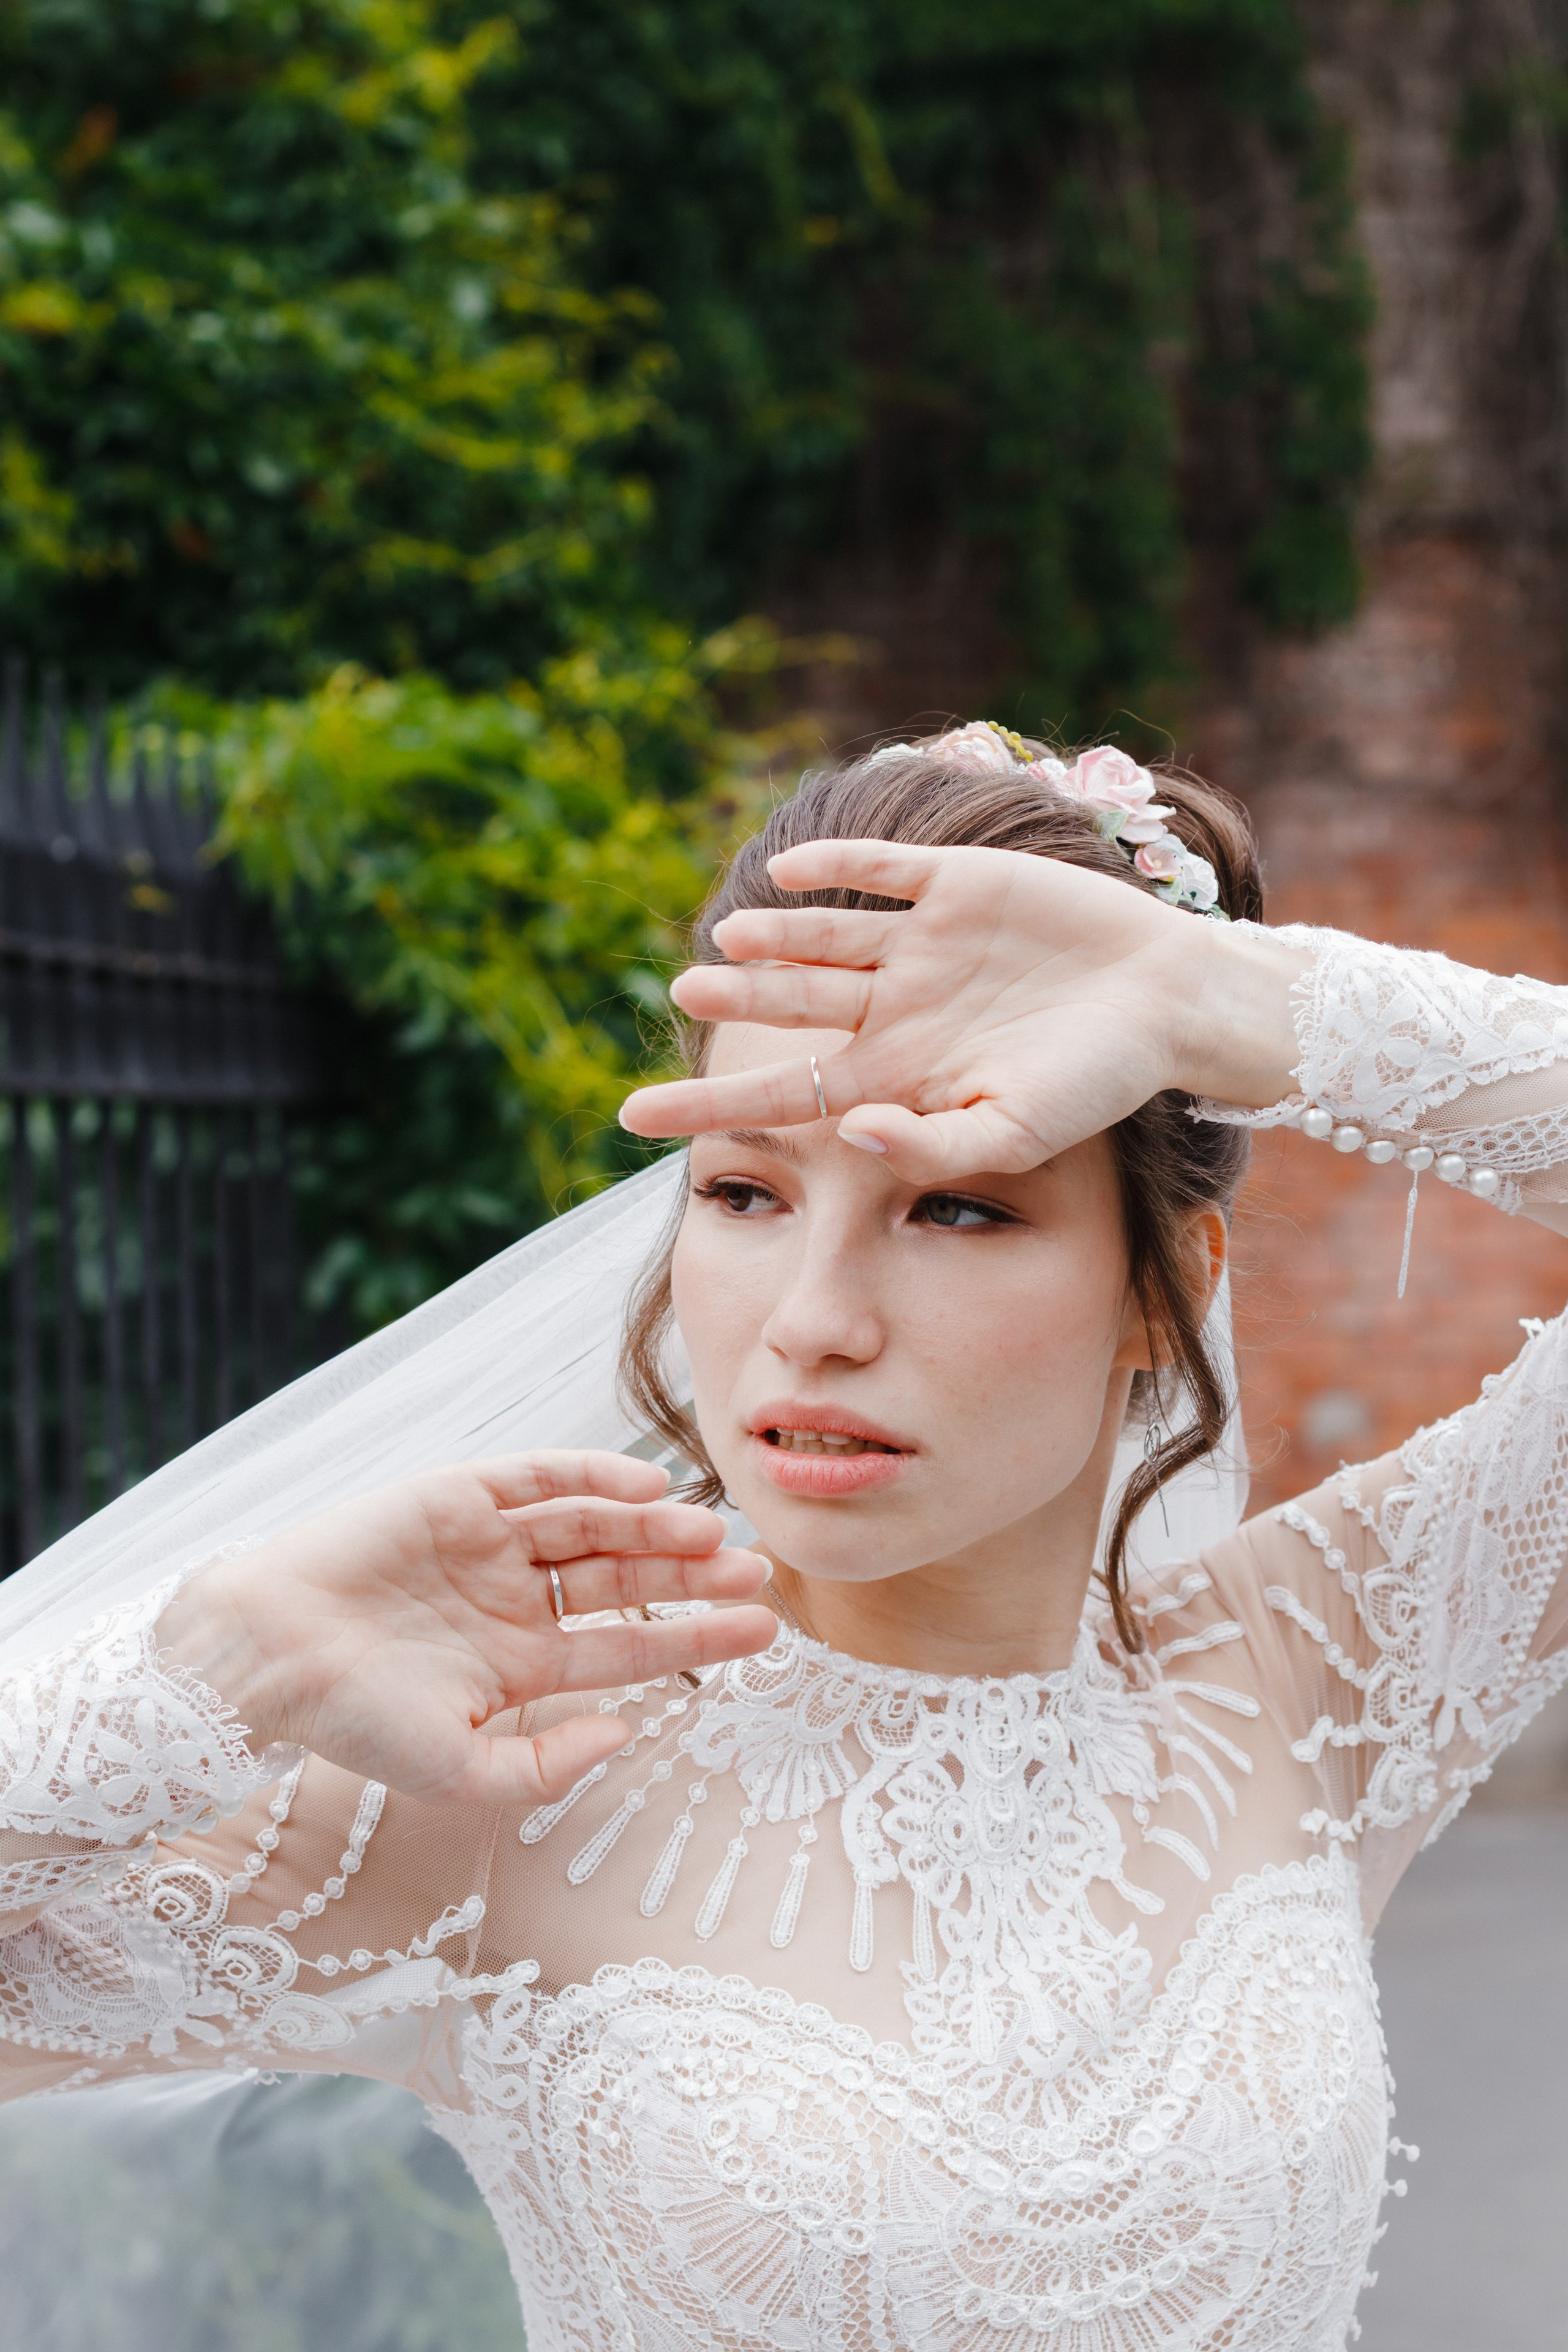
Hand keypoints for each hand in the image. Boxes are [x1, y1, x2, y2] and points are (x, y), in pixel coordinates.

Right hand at [156, 1452, 775, 1809]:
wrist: (266, 1660)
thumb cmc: (354, 1724)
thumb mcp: (460, 1773)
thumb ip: (546, 1766)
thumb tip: (625, 1734)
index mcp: (519, 1665)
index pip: (628, 1645)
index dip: (697, 1638)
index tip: (764, 1632)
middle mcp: (513, 1600)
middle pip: (625, 1580)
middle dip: (693, 1579)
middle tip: (761, 1574)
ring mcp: (488, 1544)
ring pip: (594, 1526)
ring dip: (657, 1529)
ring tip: (717, 1535)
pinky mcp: (458, 1496)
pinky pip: (540, 1478)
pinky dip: (595, 1477)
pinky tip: (649, 1491)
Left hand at [621, 839, 1305, 1179]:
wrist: (1174, 1006)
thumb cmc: (1098, 1084)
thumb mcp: (1016, 1133)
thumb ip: (932, 1144)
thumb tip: (851, 1134)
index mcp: (899, 1073)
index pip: (783, 1094)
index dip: (707, 1103)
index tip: (627, 1115)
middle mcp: (898, 1007)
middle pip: (794, 1003)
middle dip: (737, 1001)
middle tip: (680, 991)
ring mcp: (925, 944)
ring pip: (827, 935)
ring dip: (775, 936)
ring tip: (721, 940)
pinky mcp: (961, 885)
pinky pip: (884, 870)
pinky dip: (837, 865)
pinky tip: (786, 868)